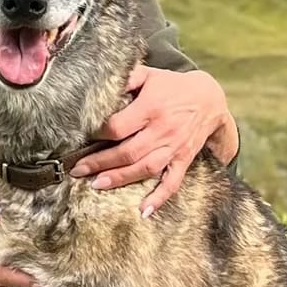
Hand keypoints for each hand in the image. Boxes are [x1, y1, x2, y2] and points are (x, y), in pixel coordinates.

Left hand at [69, 65, 237, 217]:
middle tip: (77, 170)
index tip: (81, 139)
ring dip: (121, 179)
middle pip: (128, 151)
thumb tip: (98, 85)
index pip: (119, 126)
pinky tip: (144, 211)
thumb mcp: (149, 75)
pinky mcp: (183, 159)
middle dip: (100, 162)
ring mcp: (174, 147)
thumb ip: (126, 78)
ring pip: (145, 168)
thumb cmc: (172, 86)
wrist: (209, 98)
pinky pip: (172, 182)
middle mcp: (163, 129)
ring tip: (97, 185)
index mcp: (151, 107)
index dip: (99, 134)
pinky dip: (159, 198)